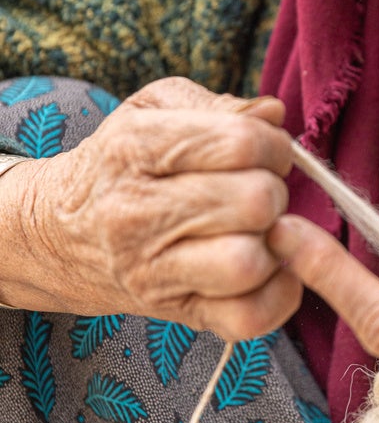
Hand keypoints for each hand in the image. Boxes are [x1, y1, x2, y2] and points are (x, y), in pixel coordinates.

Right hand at [3, 77, 300, 339]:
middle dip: (274, 190)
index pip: (240, 142)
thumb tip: (273, 113)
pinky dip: (277, 294)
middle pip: (255, 200)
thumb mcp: (154, 110)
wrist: (57, 234)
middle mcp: (136, 213)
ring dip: (273, 243)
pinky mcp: (174, 314)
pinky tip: (267, 267)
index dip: (272, 144)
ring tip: (257, 230)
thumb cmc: (123, 163)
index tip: (264, 152)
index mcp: (135, 148)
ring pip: (250, 262)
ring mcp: (152, 271)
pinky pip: (249, 317)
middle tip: (258, 191)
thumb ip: (219, 105)